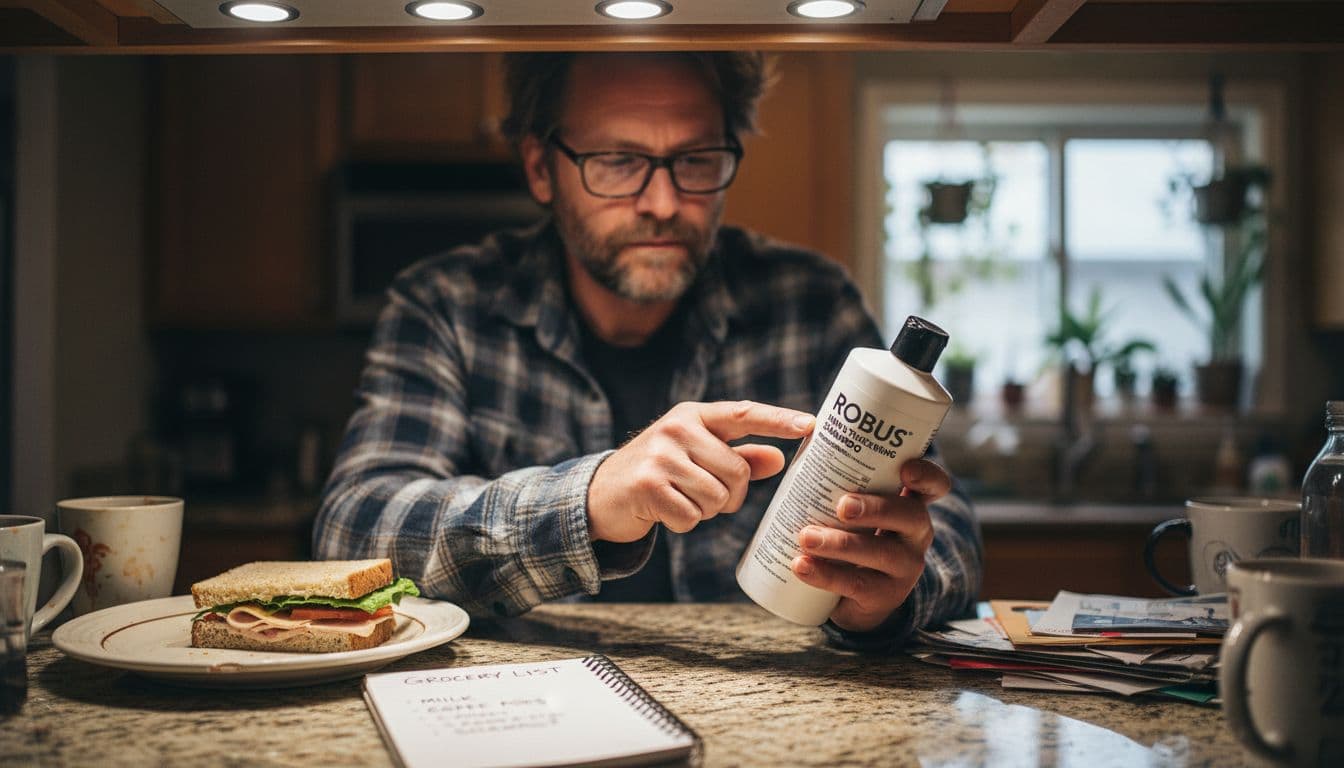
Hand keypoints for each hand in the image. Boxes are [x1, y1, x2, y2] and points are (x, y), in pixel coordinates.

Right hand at [587, 400, 814, 543]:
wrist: (599, 495)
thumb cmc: (658, 474)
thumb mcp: (696, 457)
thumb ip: (739, 457)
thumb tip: (780, 458)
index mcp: (693, 415)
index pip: (743, 414)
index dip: (778, 420)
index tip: (811, 424)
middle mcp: (677, 429)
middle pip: (737, 472)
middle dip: (729, 496)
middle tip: (705, 496)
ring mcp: (660, 456)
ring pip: (717, 497)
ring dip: (705, 511)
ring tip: (680, 500)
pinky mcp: (647, 485)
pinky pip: (692, 516)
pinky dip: (684, 523)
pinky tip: (664, 511)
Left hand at [791, 458, 951, 631]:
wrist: (856, 594)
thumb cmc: (852, 533)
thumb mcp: (854, 505)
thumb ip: (840, 473)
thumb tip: (807, 428)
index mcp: (909, 503)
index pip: (933, 485)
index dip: (927, 475)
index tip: (906, 468)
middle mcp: (915, 534)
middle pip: (909, 516)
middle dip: (875, 509)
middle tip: (841, 505)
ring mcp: (904, 567)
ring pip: (879, 553)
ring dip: (840, 544)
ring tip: (805, 537)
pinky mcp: (883, 596)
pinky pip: (857, 585)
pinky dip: (825, 575)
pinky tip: (801, 566)